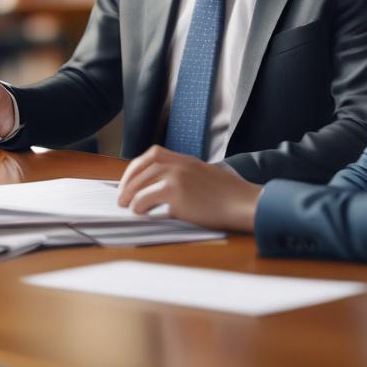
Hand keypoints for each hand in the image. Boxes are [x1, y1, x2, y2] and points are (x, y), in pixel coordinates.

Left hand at [116, 145, 261, 231]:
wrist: (244, 203)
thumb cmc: (229, 196)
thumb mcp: (206, 175)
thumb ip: (186, 175)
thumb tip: (163, 189)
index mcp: (185, 159)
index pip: (152, 154)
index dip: (136, 167)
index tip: (130, 179)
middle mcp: (178, 164)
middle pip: (142, 168)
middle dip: (128, 182)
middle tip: (122, 197)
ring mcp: (176, 176)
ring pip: (141, 183)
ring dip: (130, 195)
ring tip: (127, 206)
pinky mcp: (176, 193)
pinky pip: (146, 198)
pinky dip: (138, 205)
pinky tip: (139, 212)